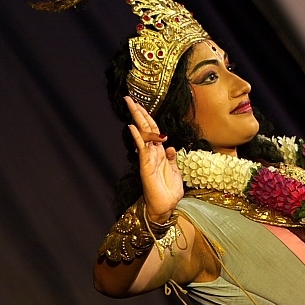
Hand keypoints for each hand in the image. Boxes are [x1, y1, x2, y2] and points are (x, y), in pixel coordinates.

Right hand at [124, 96, 183, 222]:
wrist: (166, 206)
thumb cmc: (169, 190)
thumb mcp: (175, 170)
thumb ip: (171, 157)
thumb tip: (169, 145)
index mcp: (159, 153)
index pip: (153, 131)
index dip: (148, 117)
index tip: (141, 104)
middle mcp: (152, 153)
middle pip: (145, 128)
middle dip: (138, 112)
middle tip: (129, 98)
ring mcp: (148, 159)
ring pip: (143, 134)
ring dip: (138, 119)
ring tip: (131, 104)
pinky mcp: (147, 166)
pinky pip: (142, 149)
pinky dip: (138, 138)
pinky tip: (133, 127)